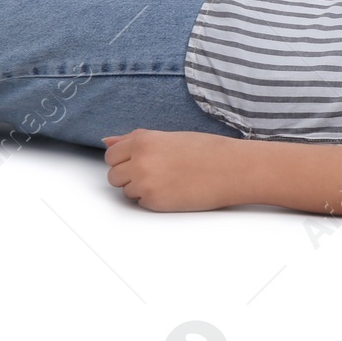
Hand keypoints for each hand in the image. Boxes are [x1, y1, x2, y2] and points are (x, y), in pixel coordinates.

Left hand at [102, 129, 241, 211]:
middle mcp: (140, 161)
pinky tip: (174, 189)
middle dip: (130, 175)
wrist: (233, 169)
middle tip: (158, 171)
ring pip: (126, 190)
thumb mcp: (171, 137)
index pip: (112, 155)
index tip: (141, 160)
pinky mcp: (154, 202)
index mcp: (144, 141)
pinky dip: (153, 198)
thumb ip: (136, 139)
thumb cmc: (209, 151)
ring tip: (169, 179)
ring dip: (141, 188)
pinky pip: (141, 202)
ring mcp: (145, 183)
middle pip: (114, 175)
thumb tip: (108, 141)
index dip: (126, 159)